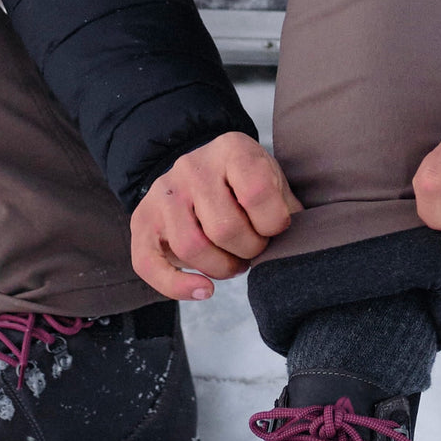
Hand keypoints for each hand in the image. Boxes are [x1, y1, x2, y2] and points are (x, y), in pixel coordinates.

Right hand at [130, 132, 301, 299]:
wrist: (201, 170)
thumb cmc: (244, 183)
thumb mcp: (272, 181)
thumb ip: (285, 207)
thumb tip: (297, 243)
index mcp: (231, 150)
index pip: (257, 194)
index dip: (273, 223)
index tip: (273, 227)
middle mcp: (192, 167)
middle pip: (224, 228)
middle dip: (249, 250)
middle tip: (254, 248)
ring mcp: (163, 193)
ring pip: (191, 248)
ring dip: (221, 268)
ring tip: (233, 263)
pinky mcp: (142, 220)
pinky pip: (149, 264)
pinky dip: (177, 286)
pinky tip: (204, 291)